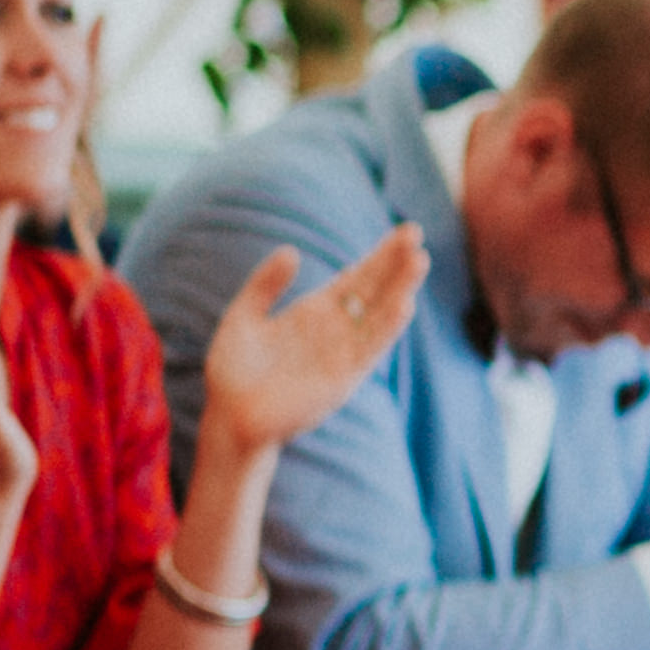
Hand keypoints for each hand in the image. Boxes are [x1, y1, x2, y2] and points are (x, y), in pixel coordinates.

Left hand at [196, 232, 428, 462]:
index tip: (404, 232)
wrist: (229, 417)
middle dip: (395, 263)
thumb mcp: (242, 317)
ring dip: (400, 288)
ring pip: (379, 314)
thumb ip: (265, 284)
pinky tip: (404, 304)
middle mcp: (335, 330)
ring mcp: (342, 354)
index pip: (356, 278)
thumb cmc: (233, 372)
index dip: (379, 256)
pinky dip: (388, 327)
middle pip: (373, 289)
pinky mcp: (343, 379)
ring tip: (419, 259)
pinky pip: (371, 349)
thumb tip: (292, 250)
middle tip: (416, 232)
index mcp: (313, 313)